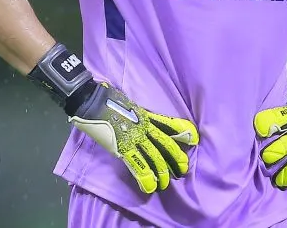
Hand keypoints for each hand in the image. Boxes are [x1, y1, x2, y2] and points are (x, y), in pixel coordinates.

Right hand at [69, 82, 199, 193]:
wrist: (91, 99)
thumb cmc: (106, 98)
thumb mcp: (128, 104)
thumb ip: (137, 113)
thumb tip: (139, 118)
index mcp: (145, 115)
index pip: (169, 123)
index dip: (183, 131)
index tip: (195, 138)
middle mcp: (143, 126)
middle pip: (165, 143)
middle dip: (176, 157)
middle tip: (183, 170)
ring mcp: (134, 136)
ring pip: (154, 156)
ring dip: (162, 172)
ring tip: (166, 184)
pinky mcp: (122, 147)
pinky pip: (137, 164)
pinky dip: (145, 177)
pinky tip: (150, 187)